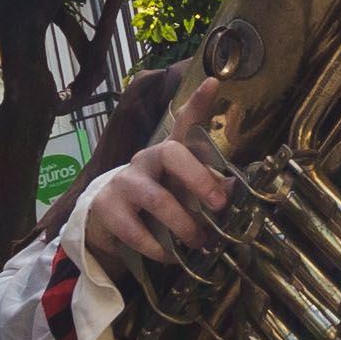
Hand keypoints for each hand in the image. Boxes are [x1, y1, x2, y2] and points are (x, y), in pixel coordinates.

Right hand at [82, 78, 235, 265]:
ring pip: (156, 198)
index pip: (184, 123)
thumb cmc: (157, 203)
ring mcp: (123, 182)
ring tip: (198, 242)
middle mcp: (146, 160)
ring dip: (182, 224)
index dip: (198, 103)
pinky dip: (158, 248)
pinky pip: (136, 230)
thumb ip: (208, 188)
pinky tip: (170, 256)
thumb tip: (233, 188)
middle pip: (171, 153)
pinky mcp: (107, 209)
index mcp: (169, 153)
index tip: (215, 83)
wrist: (108, 225)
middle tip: (219, 205)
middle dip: (198, 178)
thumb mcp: (183, 193)